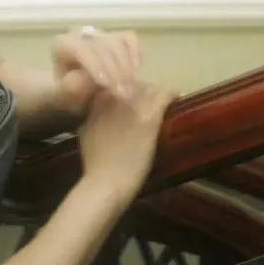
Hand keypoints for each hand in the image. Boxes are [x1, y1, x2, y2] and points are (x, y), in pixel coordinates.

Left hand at [51, 27, 142, 116]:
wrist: (80, 93)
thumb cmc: (70, 95)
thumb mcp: (66, 99)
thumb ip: (70, 90)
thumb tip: (85, 78)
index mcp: (62, 45)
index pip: (79, 48)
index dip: (94, 64)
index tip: (106, 84)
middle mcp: (81, 35)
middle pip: (101, 45)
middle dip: (114, 71)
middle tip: (122, 94)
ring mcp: (101, 34)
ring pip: (117, 42)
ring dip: (126, 67)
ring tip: (128, 90)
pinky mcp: (117, 37)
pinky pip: (129, 39)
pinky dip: (135, 53)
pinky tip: (136, 71)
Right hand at [77, 79, 177, 205]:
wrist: (106, 181)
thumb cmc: (95, 162)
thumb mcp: (86, 132)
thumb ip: (93, 117)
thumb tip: (100, 112)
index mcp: (99, 100)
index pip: (117, 83)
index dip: (128, 89)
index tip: (135, 97)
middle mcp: (116, 97)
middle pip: (135, 84)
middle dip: (144, 90)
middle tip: (151, 101)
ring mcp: (133, 106)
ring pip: (151, 88)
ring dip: (158, 93)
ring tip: (165, 101)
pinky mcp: (149, 118)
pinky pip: (164, 97)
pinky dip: (171, 96)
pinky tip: (177, 98)